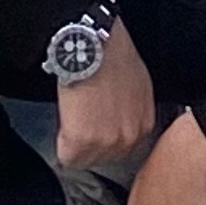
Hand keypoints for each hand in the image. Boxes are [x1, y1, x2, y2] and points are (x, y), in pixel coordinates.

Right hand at [52, 15, 156, 175]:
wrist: (94, 44)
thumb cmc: (113, 54)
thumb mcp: (138, 83)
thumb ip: (134, 109)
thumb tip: (122, 117)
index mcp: (144, 125)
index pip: (122, 150)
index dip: (104, 135)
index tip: (96, 123)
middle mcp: (129, 138)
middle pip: (104, 158)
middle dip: (91, 142)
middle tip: (83, 117)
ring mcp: (106, 142)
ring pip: (84, 160)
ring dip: (75, 143)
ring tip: (75, 114)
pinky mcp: (82, 140)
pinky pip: (67, 157)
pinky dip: (61, 142)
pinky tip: (65, 119)